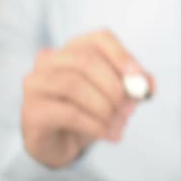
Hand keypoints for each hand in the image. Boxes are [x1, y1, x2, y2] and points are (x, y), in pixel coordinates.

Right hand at [21, 29, 153, 168]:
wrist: (61, 142)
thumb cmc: (90, 110)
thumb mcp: (117, 96)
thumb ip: (134, 87)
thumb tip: (148, 85)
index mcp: (74, 48)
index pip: (100, 38)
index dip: (121, 55)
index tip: (138, 77)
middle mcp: (50, 59)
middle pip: (85, 60)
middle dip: (114, 86)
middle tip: (131, 109)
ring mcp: (36, 83)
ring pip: (74, 84)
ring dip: (104, 107)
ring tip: (119, 125)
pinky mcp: (32, 111)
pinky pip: (67, 113)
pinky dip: (94, 124)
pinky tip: (107, 133)